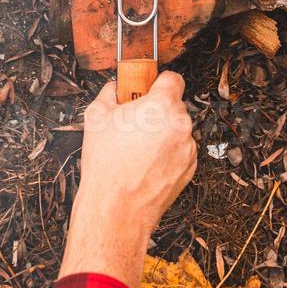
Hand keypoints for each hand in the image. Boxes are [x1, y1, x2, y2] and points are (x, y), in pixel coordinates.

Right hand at [58, 71, 196, 287]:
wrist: (117, 209)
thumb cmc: (107, 164)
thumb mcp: (96, 116)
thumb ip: (109, 93)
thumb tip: (114, 87)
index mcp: (162, 105)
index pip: (172, 79)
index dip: (157, 83)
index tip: (146, 89)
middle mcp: (181, 124)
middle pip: (174, 105)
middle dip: (156, 111)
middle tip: (134, 123)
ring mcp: (188, 148)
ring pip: (177, 129)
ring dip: (163, 133)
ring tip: (137, 149)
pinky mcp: (190, 169)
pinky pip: (180, 151)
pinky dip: (167, 153)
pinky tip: (146, 163)